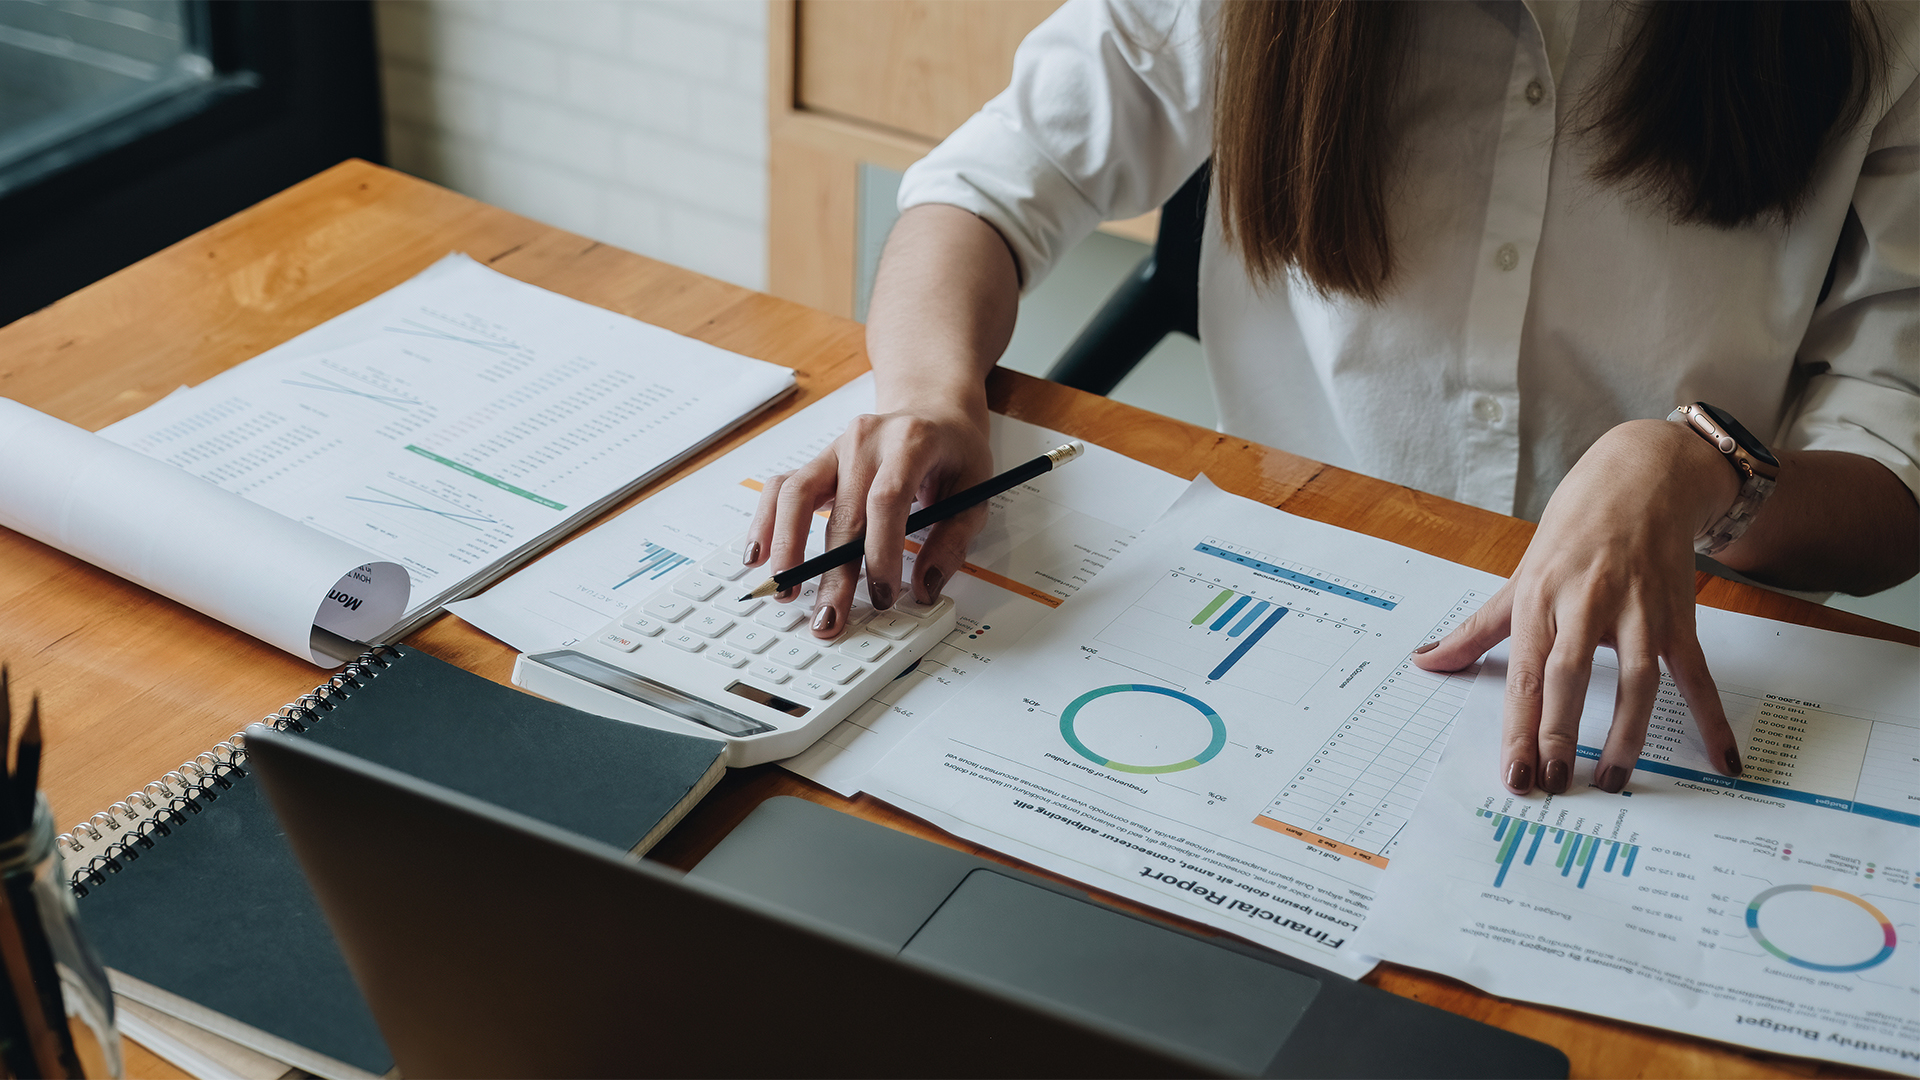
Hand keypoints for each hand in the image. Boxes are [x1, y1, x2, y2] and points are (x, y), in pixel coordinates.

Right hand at [744, 404, 991, 638]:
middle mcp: (866, 439)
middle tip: (828, 620)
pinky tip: (758, 555)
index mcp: (911, 442)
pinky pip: (782, 488)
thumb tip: (924, 589)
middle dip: (833, 575)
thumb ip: (952, 542)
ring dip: (787, 549)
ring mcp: (836, 447)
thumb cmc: (954, 452)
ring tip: (784, 592)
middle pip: (842, 513)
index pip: (886, 501)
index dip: (881, 552)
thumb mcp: (975, 493)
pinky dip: (767, 521)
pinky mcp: (818, 460)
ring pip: (797, 496)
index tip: (883, 594)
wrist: (932, 410)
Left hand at [1413, 420, 1745, 794]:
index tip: (1515, 776)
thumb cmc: (1572, 533)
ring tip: (1612, 779)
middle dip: (1560, 732)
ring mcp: (1639, 609)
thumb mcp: (1518, 577)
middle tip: (1553, 782)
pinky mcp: (1679, 615)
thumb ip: (1475, 630)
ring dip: (1625, 734)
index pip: (1526, 674)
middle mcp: (1587, 603)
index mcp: (1540, 598)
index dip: (1518, 729)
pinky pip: (1696, 673)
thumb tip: (1425, 661)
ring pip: (1637, 679)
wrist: (1641, 479)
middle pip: (1570, 675)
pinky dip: (1712, 717)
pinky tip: (1722, 760)